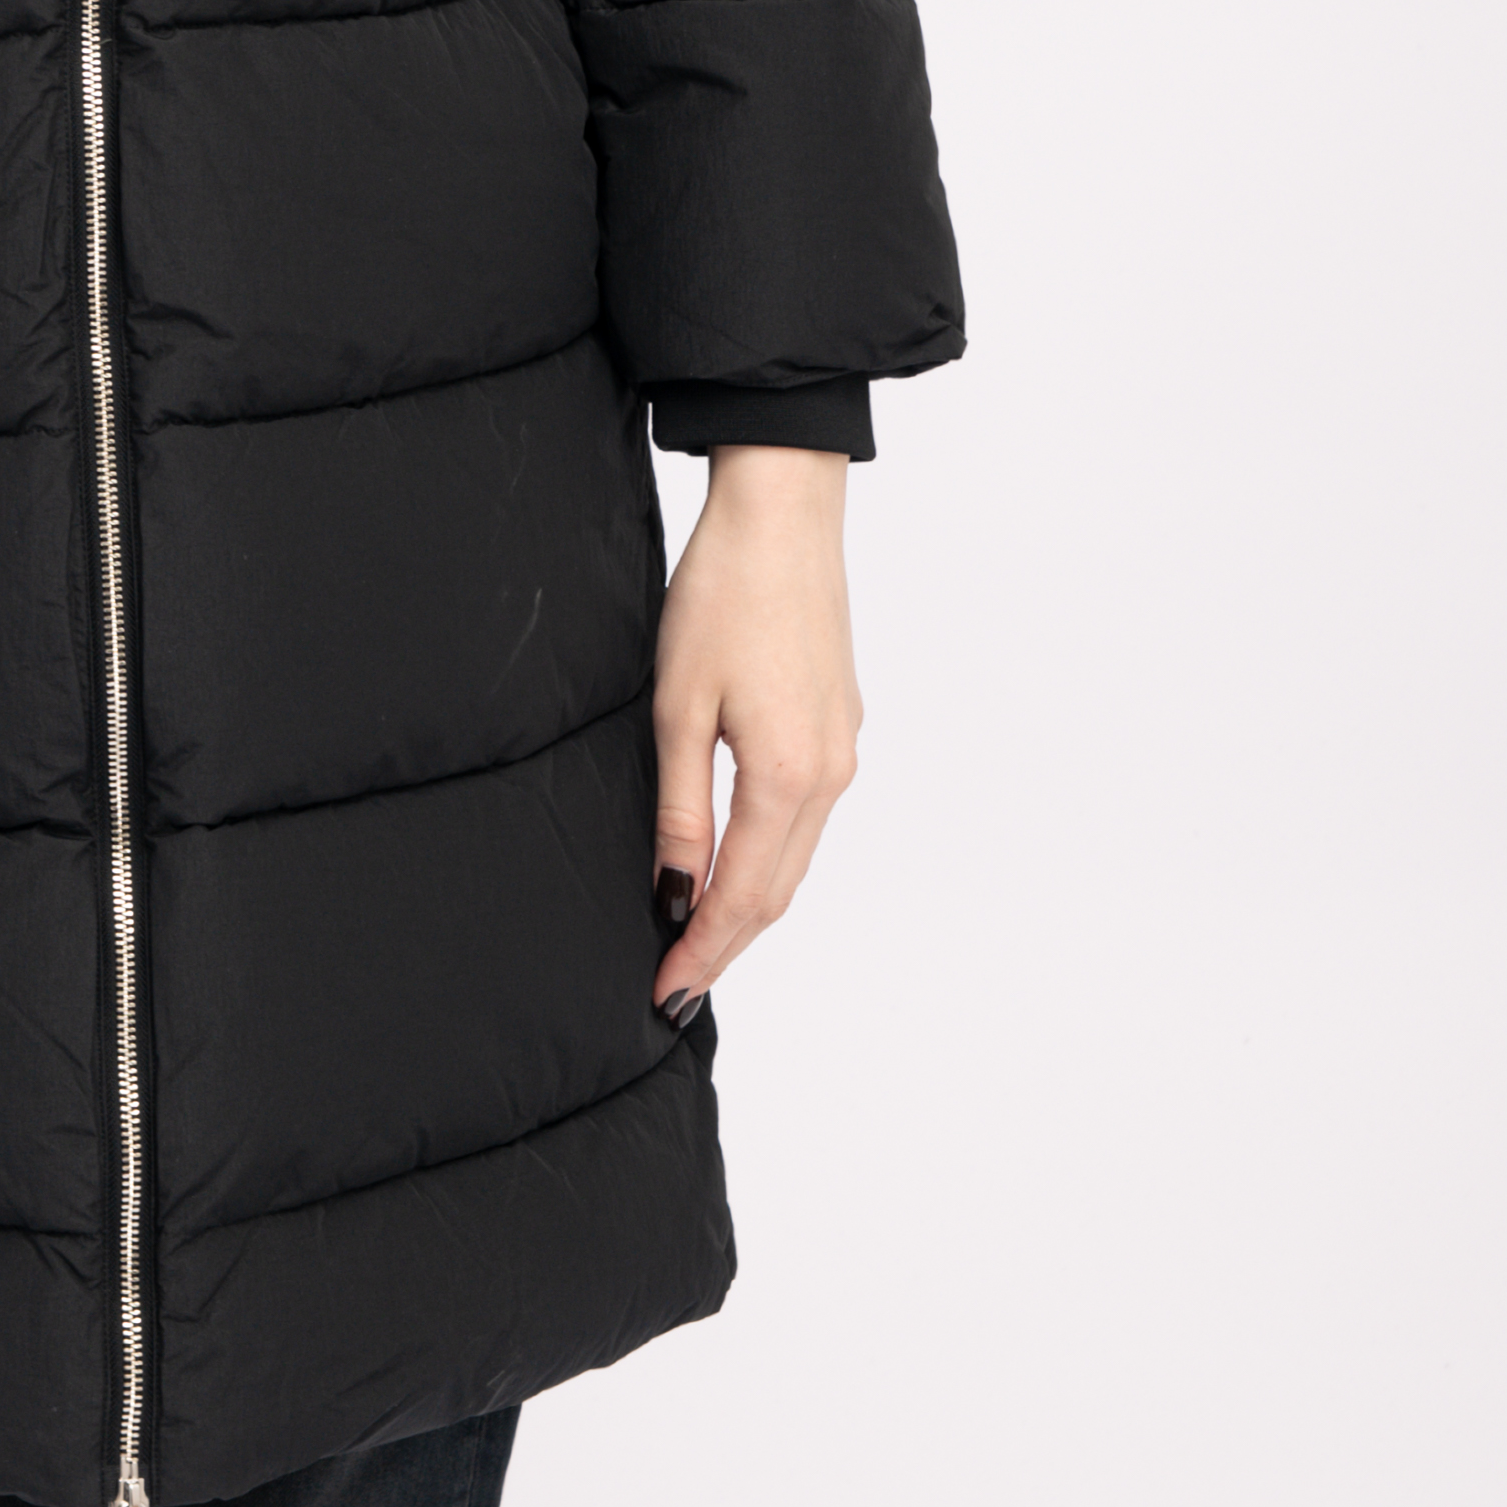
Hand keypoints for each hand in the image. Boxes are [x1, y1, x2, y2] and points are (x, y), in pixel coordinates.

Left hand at [650, 446, 861, 1014]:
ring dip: (749, 906)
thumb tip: (673, 893)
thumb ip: (680, 809)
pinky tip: (735, 864)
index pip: (741, 898)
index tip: (664, 991)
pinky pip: (806, 818)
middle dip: (725, 945)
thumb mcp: (678, 707)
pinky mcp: (840, 725)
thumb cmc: (723, 595)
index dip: (701, 951)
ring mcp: (843, 751)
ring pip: (796, 858)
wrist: (783, 514)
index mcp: (789, 777)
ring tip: (698, 941)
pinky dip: (770, 858)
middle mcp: (831, 776)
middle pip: (777, 892)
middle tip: (674, 987)